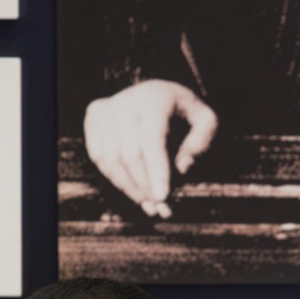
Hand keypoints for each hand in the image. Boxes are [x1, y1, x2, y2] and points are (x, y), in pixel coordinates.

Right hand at [83, 79, 218, 217]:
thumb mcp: (205, 121)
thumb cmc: (184, 111)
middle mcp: (125, 101)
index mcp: (154, 97)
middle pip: (129, 154)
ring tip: (149, 204)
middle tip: (160, 206)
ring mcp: (106, 108)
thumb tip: (182, 167)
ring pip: (111, 159)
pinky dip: (115, 179)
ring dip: (130, 188)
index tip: (163, 196)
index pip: (151, 140)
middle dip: (144, 185)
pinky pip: (99, 157)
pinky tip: (134, 191)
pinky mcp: (94, 117)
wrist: (156, 91)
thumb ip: (201, 142)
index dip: (156, 171)